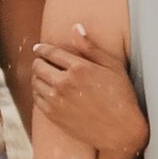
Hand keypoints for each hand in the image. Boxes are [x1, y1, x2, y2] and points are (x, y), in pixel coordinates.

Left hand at [23, 18, 141, 158]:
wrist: (121, 131)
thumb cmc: (121, 97)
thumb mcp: (113, 67)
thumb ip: (91, 47)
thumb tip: (75, 27)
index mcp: (79, 68)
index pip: (51, 52)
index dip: (42, 48)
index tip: (39, 48)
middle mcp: (64, 83)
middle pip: (38, 66)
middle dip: (39, 61)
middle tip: (42, 62)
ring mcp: (57, 100)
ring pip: (35, 82)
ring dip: (37, 77)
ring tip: (45, 76)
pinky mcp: (53, 115)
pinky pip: (36, 98)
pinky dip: (38, 92)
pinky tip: (47, 92)